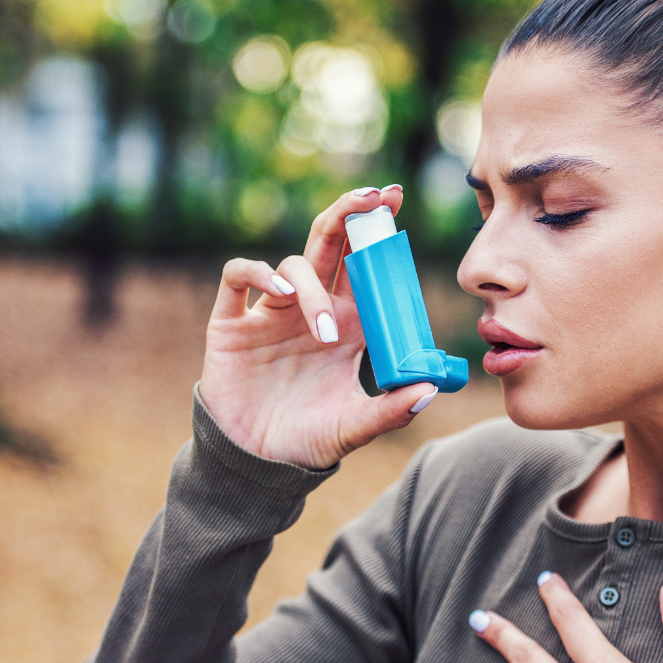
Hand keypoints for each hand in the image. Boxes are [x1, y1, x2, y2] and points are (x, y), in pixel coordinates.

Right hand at [198, 184, 438, 469]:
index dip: (378, 231)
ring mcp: (271, 313)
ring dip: (314, 289)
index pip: (366, 266)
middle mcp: (311, 309)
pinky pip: (239, 276)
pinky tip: (281, 292)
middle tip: (373, 198)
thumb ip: (391, 411)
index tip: (395, 201)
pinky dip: (260, 274)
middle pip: (331, 244)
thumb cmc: (309, 440)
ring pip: (294, 265)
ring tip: (326, 331)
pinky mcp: (232, 323)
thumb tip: (431, 389)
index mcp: (348, 324)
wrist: (256, 464)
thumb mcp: (354, 428)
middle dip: (350, 214)